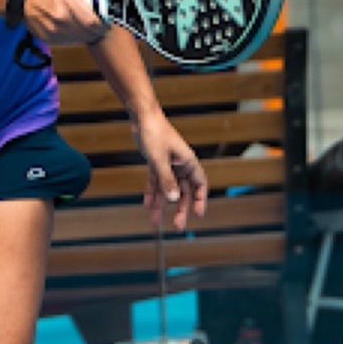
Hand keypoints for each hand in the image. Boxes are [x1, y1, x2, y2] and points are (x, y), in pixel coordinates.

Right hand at [22, 0, 108, 46]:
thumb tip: (103, 5)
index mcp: (68, 1)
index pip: (94, 21)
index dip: (103, 24)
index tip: (105, 23)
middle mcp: (61, 18)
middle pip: (88, 33)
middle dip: (96, 30)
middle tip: (97, 26)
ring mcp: (54, 31)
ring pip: (80, 40)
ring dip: (86, 35)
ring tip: (83, 27)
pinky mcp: (49, 39)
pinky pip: (69, 43)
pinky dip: (74, 38)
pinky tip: (71, 29)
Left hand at [132, 110, 208, 231]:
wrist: (142, 116)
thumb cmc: (155, 134)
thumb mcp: (159, 160)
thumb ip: (166, 180)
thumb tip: (173, 199)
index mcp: (188, 162)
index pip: (199, 185)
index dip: (200, 200)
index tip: (199, 214)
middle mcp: (180, 165)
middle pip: (182, 191)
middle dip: (180, 209)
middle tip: (178, 227)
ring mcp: (168, 164)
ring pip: (167, 189)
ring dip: (162, 205)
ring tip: (155, 222)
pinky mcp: (156, 162)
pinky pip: (156, 181)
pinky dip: (152, 192)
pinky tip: (147, 205)